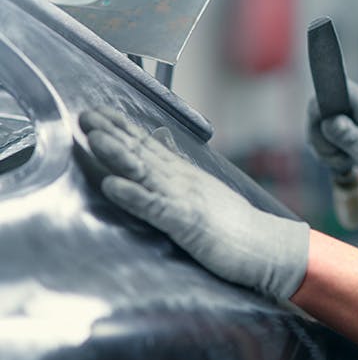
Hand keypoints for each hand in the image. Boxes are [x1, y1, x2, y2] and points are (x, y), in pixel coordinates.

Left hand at [79, 108, 308, 299]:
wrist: (268, 246)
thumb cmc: (238, 228)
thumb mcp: (207, 197)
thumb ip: (184, 182)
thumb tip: (167, 165)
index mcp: (186, 177)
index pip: (150, 147)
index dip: (124, 130)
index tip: (100, 114)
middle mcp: (183, 181)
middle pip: (143, 152)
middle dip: (114, 133)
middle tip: (87, 115)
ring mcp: (184, 199)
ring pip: (145, 172)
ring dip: (118, 155)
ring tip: (95, 138)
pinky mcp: (186, 222)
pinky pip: (154, 207)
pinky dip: (132, 196)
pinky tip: (112, 186)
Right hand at [306, 81, 357, 188]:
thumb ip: (351, 137)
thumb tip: (329, 122)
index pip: (325, 92)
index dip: (317, 112)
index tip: (327, 134)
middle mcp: (348, 102)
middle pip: (314, 113)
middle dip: (321, 140)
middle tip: (341, 158)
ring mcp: (342, 114)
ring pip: (314, 129)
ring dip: (325, 151)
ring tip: (348, 160)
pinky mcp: (338, 126)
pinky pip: (319, 139)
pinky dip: (327, 154)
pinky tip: (345, 160)